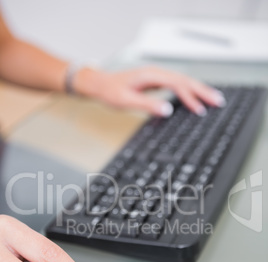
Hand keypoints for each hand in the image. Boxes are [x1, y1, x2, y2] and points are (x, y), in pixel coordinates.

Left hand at [74, 65, 225, 116]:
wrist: (99, 84)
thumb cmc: (110, 92)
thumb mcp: (126, 101)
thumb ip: (147, 105)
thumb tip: (167, 110)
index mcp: (151, 76)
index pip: (177, 84)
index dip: (190, 97)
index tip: (200, 109)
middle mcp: (156, 73)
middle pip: (185, 80)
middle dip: (202, 91)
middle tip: (218, 101)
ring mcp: (156, 77)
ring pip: (183, 81)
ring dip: (198, 90)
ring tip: (213, 100)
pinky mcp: (155, 82)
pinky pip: (177, 85)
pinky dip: (188, 91)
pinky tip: (194, 98)